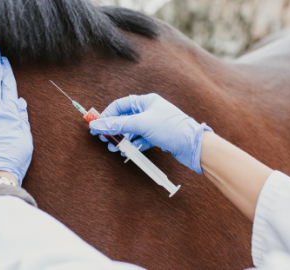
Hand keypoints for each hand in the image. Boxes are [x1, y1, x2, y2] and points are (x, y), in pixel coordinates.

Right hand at [88, 94, 211, 173]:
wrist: (193, 145)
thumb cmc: (170, 128)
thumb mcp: (141, 124)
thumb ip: (118, 124)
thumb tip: (98, 124)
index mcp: (146, 101)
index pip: (120, 105)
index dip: (107, 115)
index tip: (96, 126)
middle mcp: (149, 111)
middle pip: (124, 119)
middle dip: (113, 130)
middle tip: (104, 140)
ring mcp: (154, 124)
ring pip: (132, 131)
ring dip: (122, 139)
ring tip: (114, 149)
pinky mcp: (158, 137)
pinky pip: (141, 140)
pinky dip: (134, 145)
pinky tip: (130, 152)